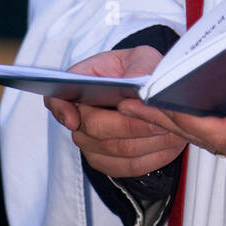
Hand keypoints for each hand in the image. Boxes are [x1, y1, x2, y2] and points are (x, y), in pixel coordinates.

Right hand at [44, 46, 188, 178]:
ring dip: (145, 141)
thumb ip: (137, 69)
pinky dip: (151, 156)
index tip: (74, 118)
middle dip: (128, 125)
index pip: (57, 98)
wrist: (153, 90)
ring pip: (115, 150)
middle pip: (93, 128)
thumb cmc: (142, 70)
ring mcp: (91, 142)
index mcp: (82, 82)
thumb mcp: (143, 58)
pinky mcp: (109, 161)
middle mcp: (80, 115)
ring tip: (169, 129)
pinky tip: (167, 143)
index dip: (61, 109)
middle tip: (155, 119)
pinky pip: (128, 166)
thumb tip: (135, 86)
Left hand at [117, 62, 225, 181]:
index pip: (217, 131)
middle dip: (164, 121)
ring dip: (177, 122)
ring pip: (209, 137)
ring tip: (145, 103)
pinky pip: (222, 136)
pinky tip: (185, 107)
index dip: (184, 119)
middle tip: (128, 105)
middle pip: (203, 136)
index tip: (155, 106)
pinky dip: (198, 122)